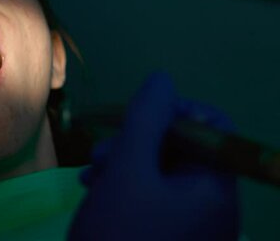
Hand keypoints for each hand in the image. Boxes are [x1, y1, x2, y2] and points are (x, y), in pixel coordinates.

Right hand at [68, 72, 239, 240]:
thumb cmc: (119, 235)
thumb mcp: (128, 171)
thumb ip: (146, 120)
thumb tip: (162, 80)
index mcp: (214, 186)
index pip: (213, 126)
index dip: (174, 112)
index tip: (135, 119)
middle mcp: (212, 203)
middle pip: (182, 147)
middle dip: (138, 140)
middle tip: (101, 155)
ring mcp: (191, 222)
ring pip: (161, 169)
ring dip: (124, 161)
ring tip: (91, 175)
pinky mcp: (169, 234)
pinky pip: (152, 194)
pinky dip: (125, 185)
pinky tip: (95, 190)